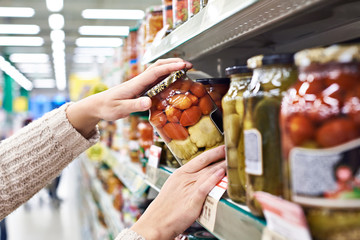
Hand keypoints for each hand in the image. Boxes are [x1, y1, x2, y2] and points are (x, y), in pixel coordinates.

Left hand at [66, 58, 191, 137]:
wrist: (98, 105)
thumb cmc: (108, 107)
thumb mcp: (120, 109)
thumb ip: (134, 105)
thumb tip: (148, 102)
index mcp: (136, 83)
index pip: (155, 71)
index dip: (170, 67)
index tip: (182, 65)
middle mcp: (140, 81)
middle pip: (159, 66)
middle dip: (174, 63)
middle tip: (189, 65)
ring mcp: (141, 84)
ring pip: (158, 71)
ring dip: (171, 68)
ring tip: (185, 70)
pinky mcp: (141, 89)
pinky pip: (156, 80)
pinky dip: (167, 76)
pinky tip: (173, 81)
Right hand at [130, 146, 225, 239]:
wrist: (156, 222)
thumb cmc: (165, 207)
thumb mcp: (175, 187)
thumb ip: (189, 180)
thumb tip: (204, 176)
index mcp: (180, 174)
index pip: (200, 159)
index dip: (214, 152)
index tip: (223, 148)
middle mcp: (185, 179)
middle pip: (207, 165)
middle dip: (222, 158)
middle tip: (234, 153)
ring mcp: (188, 189)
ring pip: (208, 173)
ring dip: (222, 167)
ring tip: (233, 162)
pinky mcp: (192, 201)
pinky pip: (204, 187)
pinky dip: (213, 180)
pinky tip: (221, 174)